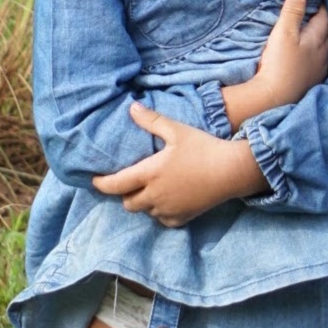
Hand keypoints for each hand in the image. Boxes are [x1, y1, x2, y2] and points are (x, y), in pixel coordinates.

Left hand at [92, 103, 268, 226]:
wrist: (232, 170)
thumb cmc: (203, 147)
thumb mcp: (177, 130)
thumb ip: (151, 121)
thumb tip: (131, 107)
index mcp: (150, 173)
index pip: (115, 184)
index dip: (101, 184)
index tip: (95, 181)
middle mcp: (156, 195)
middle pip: (128, 203)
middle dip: (125, 194)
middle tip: (129, 182)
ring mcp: (169, 209)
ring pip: (145, 212)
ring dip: (143, 202)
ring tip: (150, 189)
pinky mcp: (183, 218)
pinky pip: (163, 220)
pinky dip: (160, 212)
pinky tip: (167, 200)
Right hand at [221, 0, 327, 128]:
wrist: (275, 97)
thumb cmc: (279, 63)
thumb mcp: (283, 32)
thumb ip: (293, 11)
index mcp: (317, 39)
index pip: (324, 18)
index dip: (321, 7)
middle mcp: (323, 54)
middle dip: (325, 24)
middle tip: (319, 15)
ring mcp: (318, 70)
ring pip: (325, 51)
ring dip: (322, 42)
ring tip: (316, 36)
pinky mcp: (312, 83)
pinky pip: (319, 66)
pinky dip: (316, 59)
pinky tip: (311, 61)